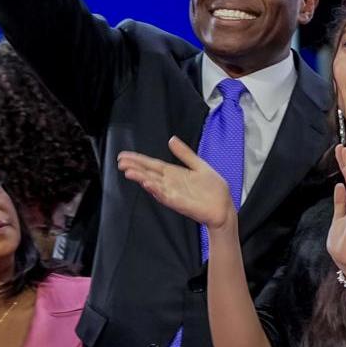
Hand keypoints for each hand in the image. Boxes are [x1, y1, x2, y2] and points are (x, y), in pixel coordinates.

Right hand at [118, 137, 235, 229]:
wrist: (225, 207)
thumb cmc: (214, 190)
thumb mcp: (199, 165)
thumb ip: (184, 154)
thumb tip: (171, 139)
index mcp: (174, 174)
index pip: (152, 165)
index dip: (138, 160)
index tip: (124, 155)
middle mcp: (171, 184)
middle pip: (149, 174)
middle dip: (134, 168)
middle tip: (120, 162)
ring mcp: (174, 194)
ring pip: (154, 185)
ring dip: (141, 179)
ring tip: (129, 172)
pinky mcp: (180, 203)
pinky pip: (166, 196)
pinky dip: (156, 190)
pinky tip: (148, 184)